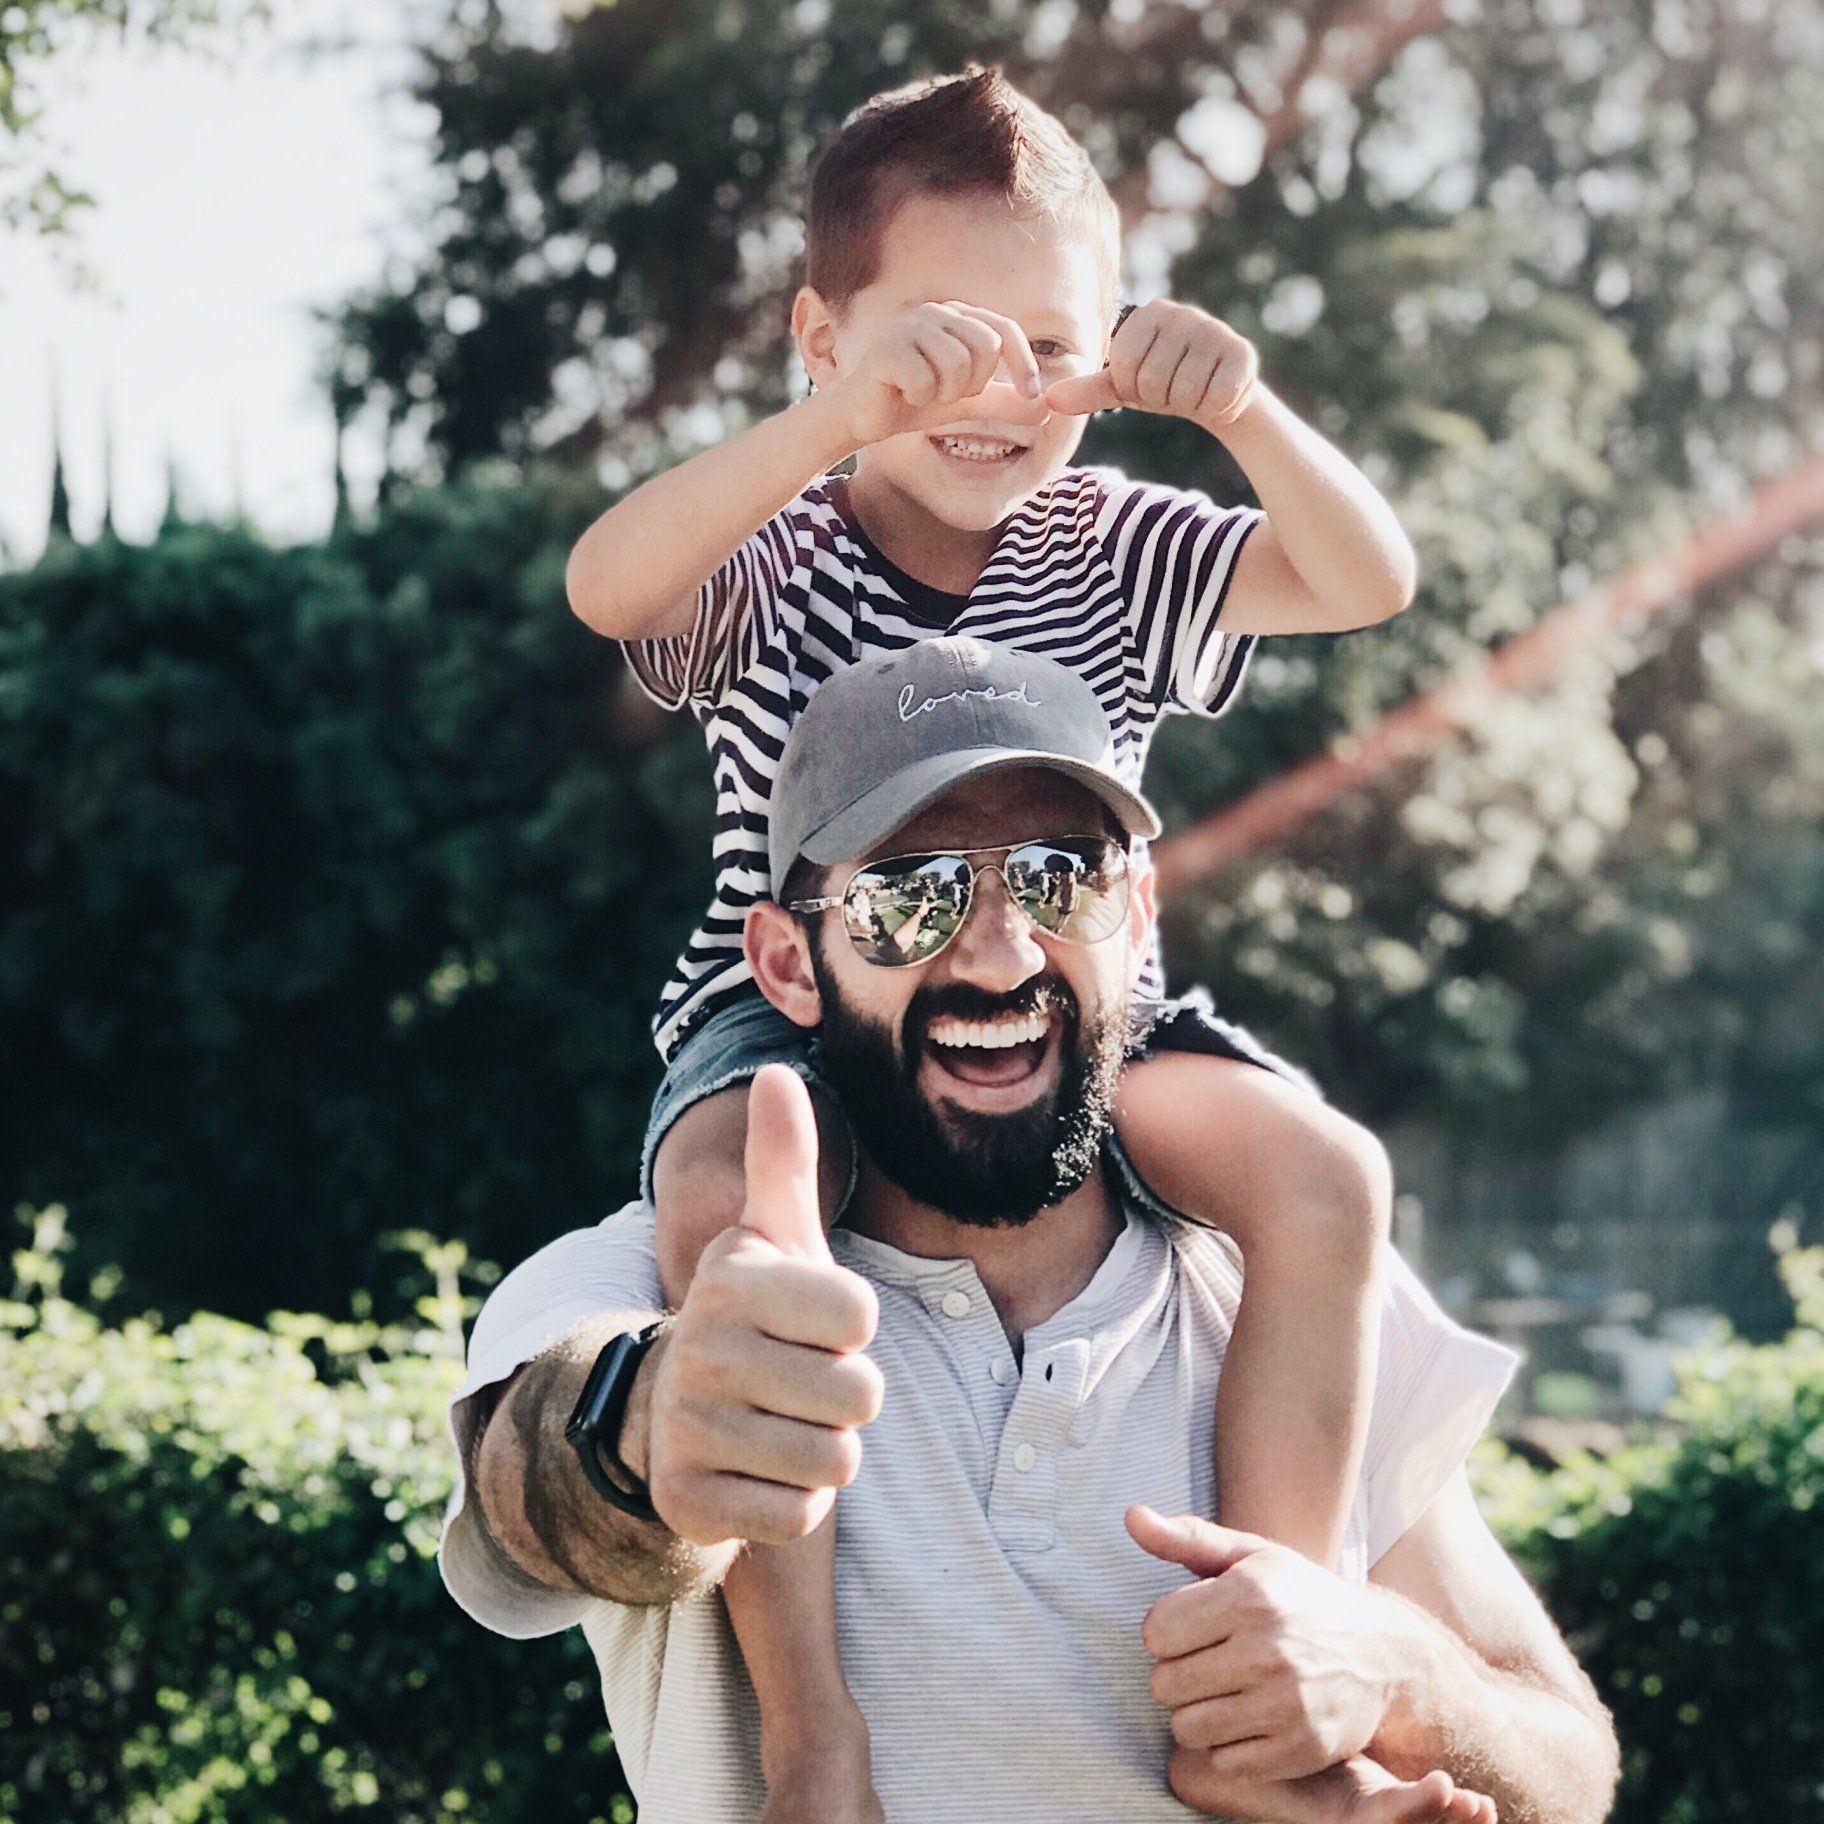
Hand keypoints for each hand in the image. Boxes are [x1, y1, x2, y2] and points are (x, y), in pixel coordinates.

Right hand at [645, 1066, 884, 1546]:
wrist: (679, 1413)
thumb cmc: (758, 1317)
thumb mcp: (773, 1237)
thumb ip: (785, 1159)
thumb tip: (777, 1070)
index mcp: (732, 1280)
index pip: (860, 1315)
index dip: (853, 1328)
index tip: (812, 1324)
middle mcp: (700, 1349)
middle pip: (859, 1395)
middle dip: (847, 1397)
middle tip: (800, 1383)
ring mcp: (688, 1429)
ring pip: (835, 1460)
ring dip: (825, 1451)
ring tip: (782, 1424)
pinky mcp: (689, 1502)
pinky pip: (801, 1516)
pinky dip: (795, 1503)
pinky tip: (759, 1472)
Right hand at [830, 301, 1051, 446]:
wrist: (862, 415)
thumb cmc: (913, 402)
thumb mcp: (967, 404)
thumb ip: (1003, 403)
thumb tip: (1047, 411)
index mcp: (957, 318)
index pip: (1005, 331)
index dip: (1025, 364)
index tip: (1032, 396)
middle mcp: (936, 312)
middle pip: (986, 347)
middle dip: (974, 384)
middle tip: (947, 394)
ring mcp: (908, 325)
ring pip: (957, 365)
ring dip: (944, 394)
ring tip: (923, 393)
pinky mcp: (885, 347)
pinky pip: (925, 379)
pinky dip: (919, 397)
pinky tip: (902, 393)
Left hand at [1045, 299, 1258, 426]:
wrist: (1218, 394)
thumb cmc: (1163, 385)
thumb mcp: (1123, 387)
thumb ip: (1087, 390)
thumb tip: (1049, 399)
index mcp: (1148, 314)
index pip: (1122, 368)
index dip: (1132, 388)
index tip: (1145, 383)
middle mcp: (1182, 313)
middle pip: (1152, 381)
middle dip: (1159, 398)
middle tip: (1173, 388)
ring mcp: (1215, 330)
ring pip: (1183, 392)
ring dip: (1187, 403)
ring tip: (1194, 389)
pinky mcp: (1242, 352)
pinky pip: (1215, 397)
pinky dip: (1214, 406)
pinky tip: (1217, 392)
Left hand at [1129, 1505, 1405, 1781]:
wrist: (1384, 1653)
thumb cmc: (1302, 1597)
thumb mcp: (1251, 1555)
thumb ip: (1187, 1539)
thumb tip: (1131, 1518)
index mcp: (1250, 1595)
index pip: (1155, 1632)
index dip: (1165, 1631)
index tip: (1192, 1629)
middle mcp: (1268, 1649)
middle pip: (1164, 1684)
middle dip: (1176, 1674)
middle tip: (1207, 1664)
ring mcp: (1288, 1704)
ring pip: (1188, 1728)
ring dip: (1196, 1714)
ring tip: (1223, 1693)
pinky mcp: (1302, 1748)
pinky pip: (1224, 1763)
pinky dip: (1228, 1747)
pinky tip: (1249, 1720)